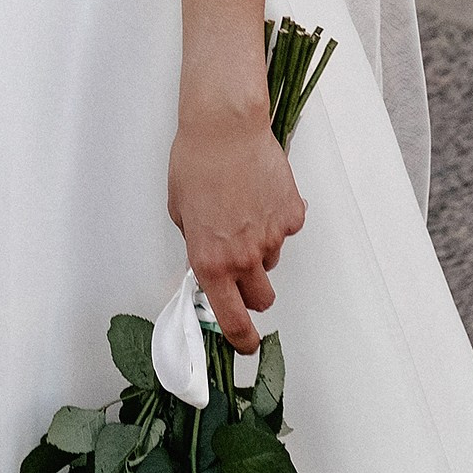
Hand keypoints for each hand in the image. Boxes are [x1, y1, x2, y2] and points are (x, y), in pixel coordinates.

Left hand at [167, 106, 304, 353]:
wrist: (224, 126)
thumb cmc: (194, 162)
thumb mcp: (180, 212)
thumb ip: (196, 245)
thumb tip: (207, 263)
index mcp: (211, 261)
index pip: (231, 319)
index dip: (240, 339)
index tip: (244, 345)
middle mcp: (243, 257)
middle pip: (262, 298)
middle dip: (253, 290)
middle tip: (241, 263)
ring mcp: (272, 237)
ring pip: (272, 261)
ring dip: (261, 248)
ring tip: (244, 209)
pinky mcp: (291, 215)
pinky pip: (285, 230)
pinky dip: (276, 218)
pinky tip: (260, 193)